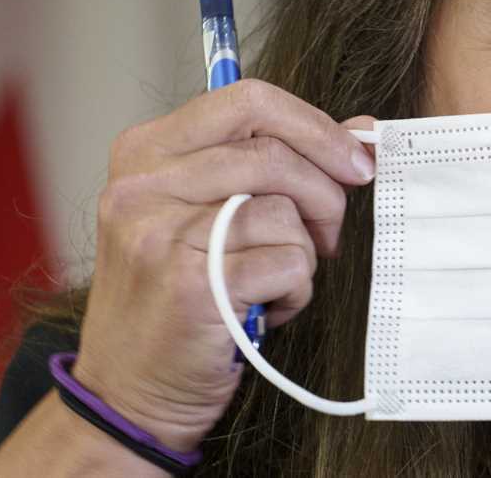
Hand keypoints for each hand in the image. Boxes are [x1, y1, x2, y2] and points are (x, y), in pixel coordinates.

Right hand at [72, 79, 376, 450]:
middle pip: (275, 154)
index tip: (355, 161)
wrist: (128, 390)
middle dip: (325, 196)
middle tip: (328, 234)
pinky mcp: (189, 286)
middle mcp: (143, 185)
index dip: (316, 128)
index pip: (249, 100)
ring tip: (278, 279)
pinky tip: (268, 308)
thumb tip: (362, 132)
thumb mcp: (211, 212)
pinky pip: (287, 263)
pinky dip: (296, 289)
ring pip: (284, 211)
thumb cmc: (180, 293)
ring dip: (305, 253)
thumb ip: (277, 161)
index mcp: (146, 150)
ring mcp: (160, 234)